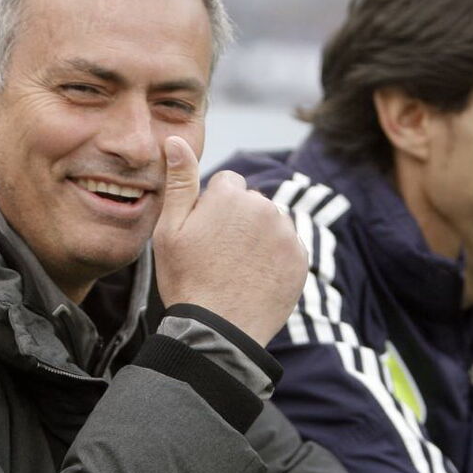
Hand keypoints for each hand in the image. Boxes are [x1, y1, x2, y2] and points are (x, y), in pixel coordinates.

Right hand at [152, 136, 307, 347]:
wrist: (219, 332)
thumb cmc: (187, 279)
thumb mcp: (170, 229)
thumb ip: (180, 180)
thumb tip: (175, 139)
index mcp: (232, 195)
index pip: (227, 183)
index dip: (213, 207)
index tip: (205, 234)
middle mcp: (265, 207)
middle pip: (251, 203)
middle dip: (238, 220)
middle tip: (219, 255)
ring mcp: (287, 233)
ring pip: (270, 224)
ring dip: (258, 238)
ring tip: (237, 269)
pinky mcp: (301, 258)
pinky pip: (287, 248)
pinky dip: (275, 259)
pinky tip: (255, 279)